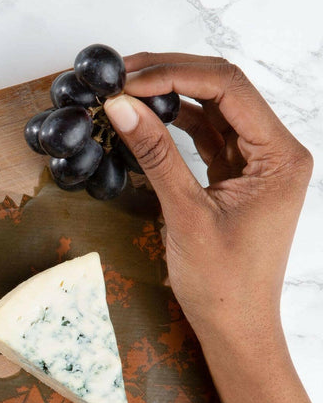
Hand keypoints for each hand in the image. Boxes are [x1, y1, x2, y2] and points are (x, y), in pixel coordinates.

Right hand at [103, 53, 312, 353]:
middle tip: (121, 74)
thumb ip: (156, 156)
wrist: (234, 327)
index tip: (128, 81)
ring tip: (125, 91)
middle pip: (223, 89)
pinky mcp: (234, 177)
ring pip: (211, 109)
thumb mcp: (186, 215)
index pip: (229, 89)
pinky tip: (144, 119)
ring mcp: (255, 163)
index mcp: (280, 156)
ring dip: (169, 96)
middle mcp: (274, 151)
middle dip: (171, 75)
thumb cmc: (222, 284)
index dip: (175, 76)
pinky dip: (173, 125)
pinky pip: (204, 136)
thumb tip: (122, 108)